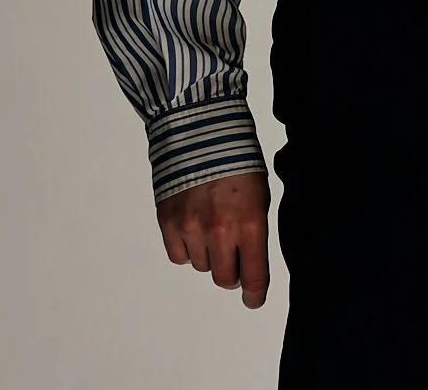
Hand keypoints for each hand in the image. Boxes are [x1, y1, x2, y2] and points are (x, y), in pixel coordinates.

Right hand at [156, 170, 270, 307]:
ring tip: (212, 221)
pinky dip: (187, 247)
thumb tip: (248, 259)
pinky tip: (193, 222)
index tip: (254, 299)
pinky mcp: (168, 223)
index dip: (255, 294)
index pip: (253, 276)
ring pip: (201, 266)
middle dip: (232, 271)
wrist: (200, 129)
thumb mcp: (260, 193)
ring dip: (209, 253)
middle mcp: (220, 230)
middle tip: (233, 252)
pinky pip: (179, 256)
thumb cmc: (237, 158)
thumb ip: (254, 229)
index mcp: (250, 222)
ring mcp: (191, 228)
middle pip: (224, 279)